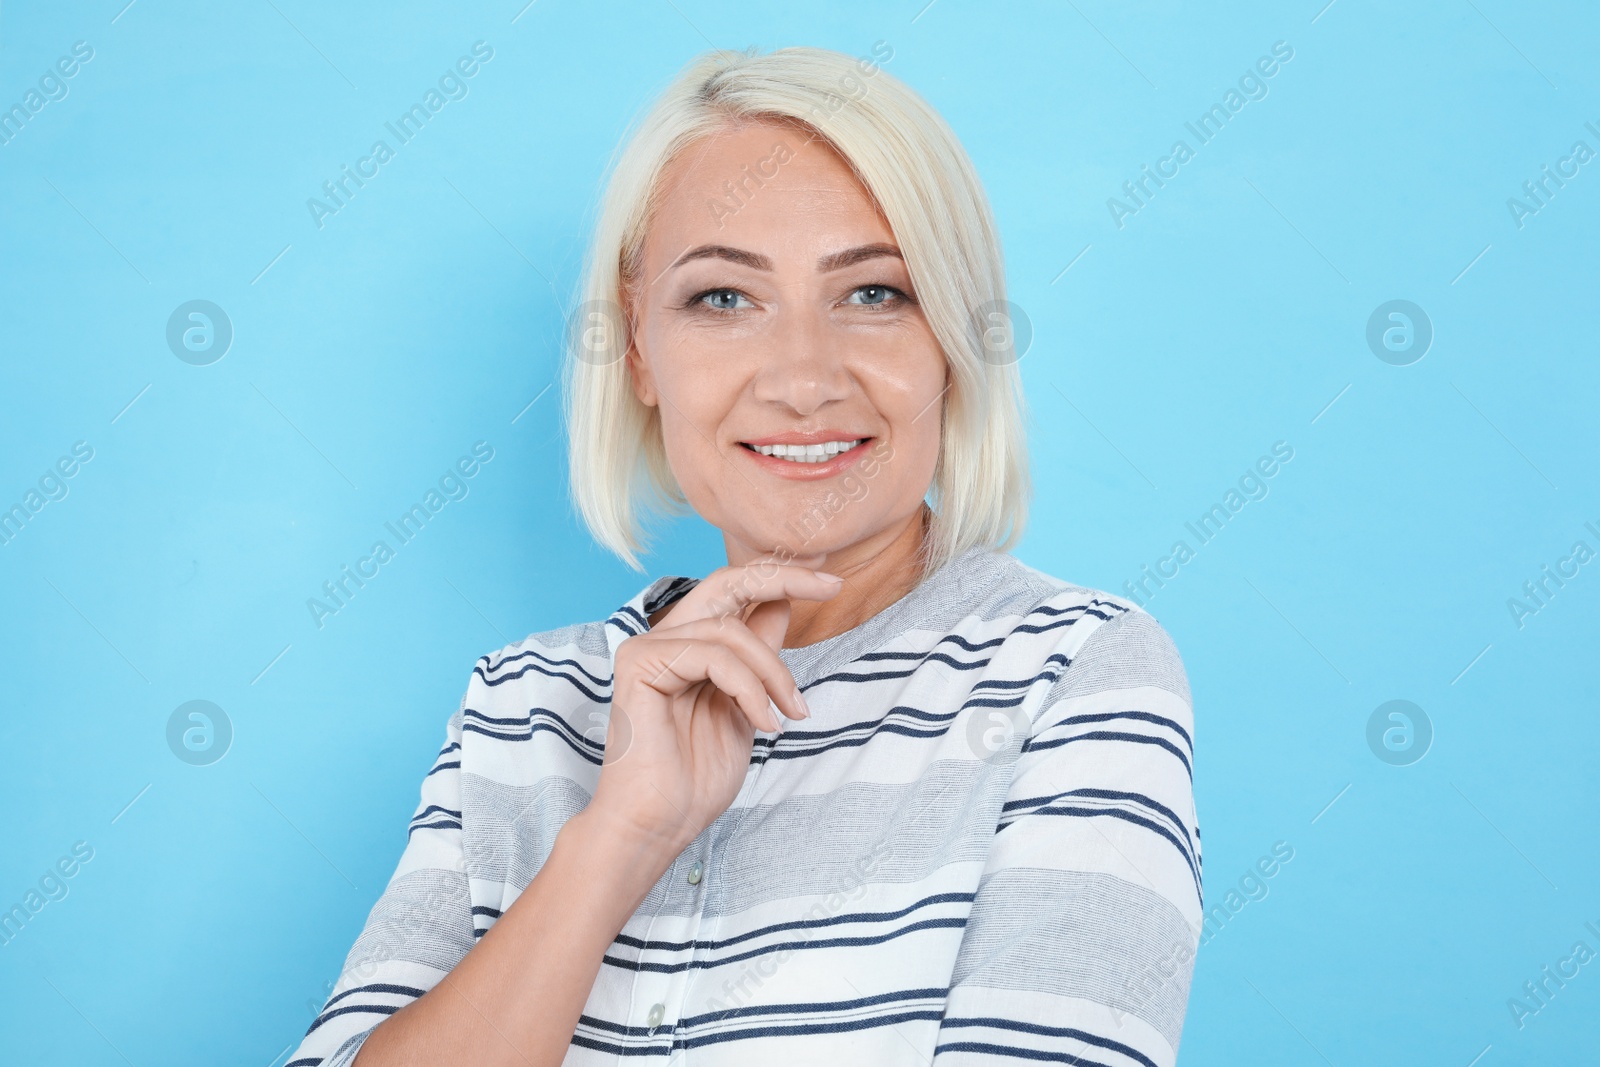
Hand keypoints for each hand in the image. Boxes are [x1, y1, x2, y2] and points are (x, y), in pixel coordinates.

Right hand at [588, 558, 842, 851]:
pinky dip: (749, 688)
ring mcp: (648, 647)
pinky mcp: (639, 663)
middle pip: (728, 582)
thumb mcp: (748, 705)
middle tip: (831, 585)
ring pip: (730, 629)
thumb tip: (782, 601)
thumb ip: (759, 655)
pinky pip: (713, 656)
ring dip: (774, 672)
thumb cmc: (697, 777)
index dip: (781, 577)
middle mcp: (665, 638)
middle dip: (785, 577)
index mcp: (690, 645)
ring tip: (792, 713)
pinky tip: (763, 723)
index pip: (735, 591)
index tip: (831, 581)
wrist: (659, 824)